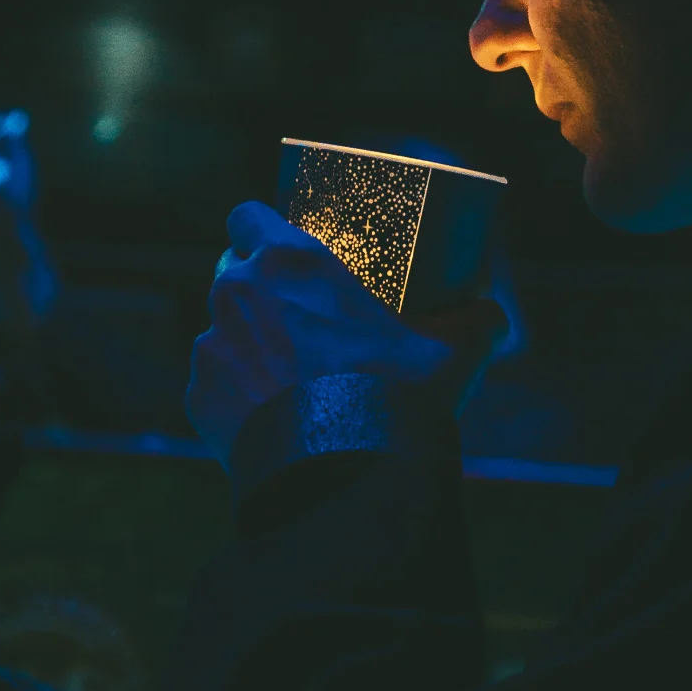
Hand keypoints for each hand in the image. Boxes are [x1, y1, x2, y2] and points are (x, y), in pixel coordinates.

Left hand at [186, 202, 508, 467]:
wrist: (343, 474)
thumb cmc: (395, 396)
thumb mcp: (453, 350)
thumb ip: (475, 321)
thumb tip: (493, 318)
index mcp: (288, 262)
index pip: (247, 216)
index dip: (262, 230)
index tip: (283, 252)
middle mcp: (237, 292)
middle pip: (230, 271)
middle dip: (255, 288)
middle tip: (297, 318)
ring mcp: (211, 346)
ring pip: (222, 331)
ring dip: (247, 345)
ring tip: (289, 379)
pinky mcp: (198, 398)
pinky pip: (214, 385)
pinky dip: (236, 396)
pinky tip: (272, 417)